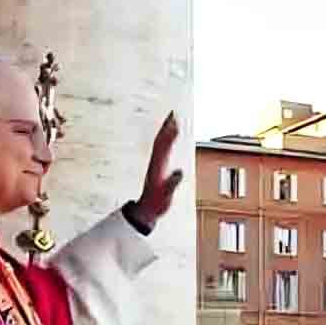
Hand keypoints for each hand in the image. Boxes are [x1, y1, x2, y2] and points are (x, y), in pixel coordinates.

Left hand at [130, 111, 183, 228]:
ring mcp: (156, 165)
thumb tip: (179, 173)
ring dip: (166, 132)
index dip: (169, 134)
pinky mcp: (158, 168)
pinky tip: (170, 138)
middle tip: (173, 113)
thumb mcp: (165, 196)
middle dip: (167, 127)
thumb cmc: (155, 204)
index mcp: (157, 166)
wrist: (146, 211)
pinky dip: (167, 141)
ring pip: (160, 144)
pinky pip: (163, 150)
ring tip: (172, 120)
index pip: (163, 146)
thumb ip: (172, 184)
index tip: (175, 123)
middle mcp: (156, 163)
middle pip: (161, 141)